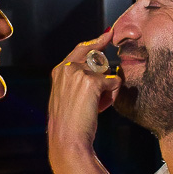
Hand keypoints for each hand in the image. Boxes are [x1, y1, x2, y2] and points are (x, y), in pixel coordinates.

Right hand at [48, 29, 120, 150]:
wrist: (67, 139)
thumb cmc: (69, 124)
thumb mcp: (66, 98)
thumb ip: (76, 82)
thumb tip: (100, 75)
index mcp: (59, 71)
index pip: (80, 49)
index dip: (96, 42)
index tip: (107, 34)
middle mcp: (67, 67)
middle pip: (96, 55)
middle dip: (106, 66)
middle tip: (111, 72)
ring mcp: (79, 73)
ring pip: (107, 73)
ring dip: (108, 89)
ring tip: (97, 106)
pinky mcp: (92, 82)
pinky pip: (114, 82)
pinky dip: (112, 95)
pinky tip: (102, 107)